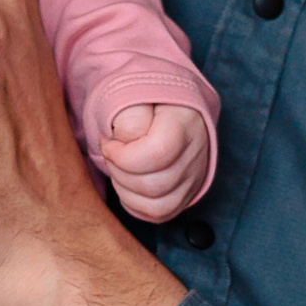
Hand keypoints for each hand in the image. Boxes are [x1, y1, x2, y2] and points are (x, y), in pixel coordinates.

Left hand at [102, 103, 207, 223]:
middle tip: (111, 154)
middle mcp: (197, 151)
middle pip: (156, 185)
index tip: (108, 143)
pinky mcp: (187, 192)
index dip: (123, 156)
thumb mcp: (130, 91)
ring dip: (126, 191)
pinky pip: (161, 214)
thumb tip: (126, 140)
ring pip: (159, 206)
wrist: (160, 103)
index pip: (157, 153)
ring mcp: (195, 175)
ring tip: (118, 168)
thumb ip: (128, 113)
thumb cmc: (140, 98)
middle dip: (120, 173)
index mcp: (185, 119)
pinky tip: (126, 182)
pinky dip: (135, 204)